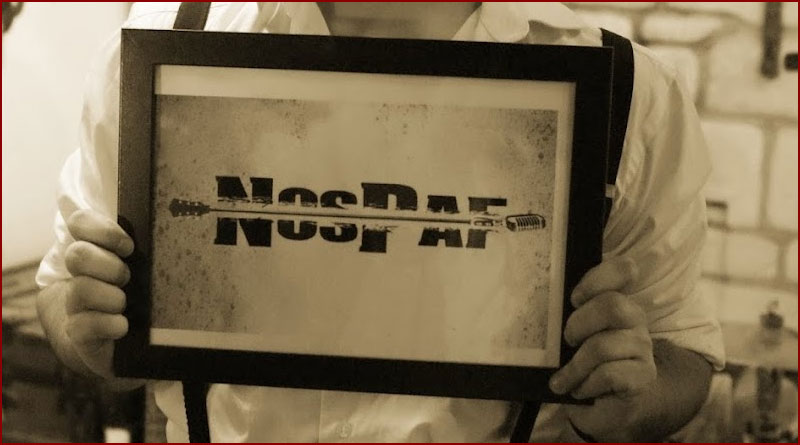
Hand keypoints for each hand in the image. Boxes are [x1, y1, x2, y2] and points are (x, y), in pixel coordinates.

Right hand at [63, 209, 133, 377]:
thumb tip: (176, 225)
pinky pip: (84, 325)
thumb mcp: (144, 267)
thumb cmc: (138, 296)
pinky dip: (107, 324)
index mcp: (95, 251)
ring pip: (81, 289)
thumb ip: (149, 246)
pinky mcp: (79, 333)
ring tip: (125, 304)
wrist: (119, 341)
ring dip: (111, 297)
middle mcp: (79, 274)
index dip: (102, 230)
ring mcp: (75, 304)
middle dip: (108, 265)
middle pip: (77, 255)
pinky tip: (123, 326)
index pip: (80, 222)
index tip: (128, 246)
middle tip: (127, 278)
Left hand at [549, 257, 656, 440]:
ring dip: (575, 366)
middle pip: (613, 306)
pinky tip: (579, 390)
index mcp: (615, 300)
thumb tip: (525, 304)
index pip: (623, 271)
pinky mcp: (643, 375)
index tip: (574, 299)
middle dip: (579, 324)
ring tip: (563, 379)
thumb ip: (560, 316)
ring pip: (605, 345)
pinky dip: (586, 384)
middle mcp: (634, 318)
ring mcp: (642, 346)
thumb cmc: (580, 363)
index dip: (599, 278)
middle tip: (566, 341)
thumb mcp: (568, 336)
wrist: (604, 405)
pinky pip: (609, 374)